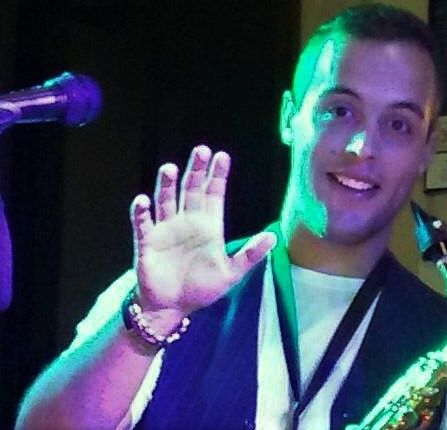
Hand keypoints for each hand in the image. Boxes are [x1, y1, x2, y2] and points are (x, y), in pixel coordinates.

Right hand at [129, 145, 275, 322]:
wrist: (173, 307)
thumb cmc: (202, 289)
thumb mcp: (232, 273)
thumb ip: (251, 254)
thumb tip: (274, 236)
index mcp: (208, 226)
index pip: (214, 194)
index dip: (217, 176)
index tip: (222, 156)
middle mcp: (187, 221)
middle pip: (191, 189)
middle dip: (196, 170)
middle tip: (201, 150)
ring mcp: (166, 229)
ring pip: (166, 200)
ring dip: (167, 185)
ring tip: (170, 169)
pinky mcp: (147, 241)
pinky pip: (142, 223)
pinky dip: (142, 211)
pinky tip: (144, 201)